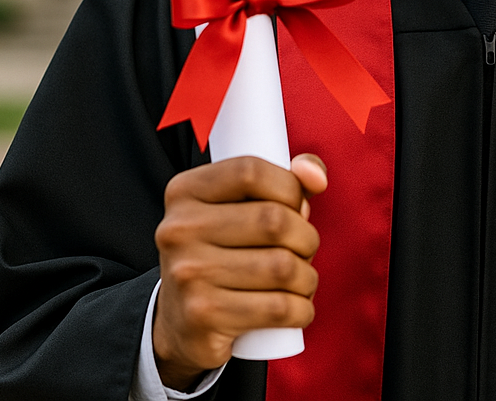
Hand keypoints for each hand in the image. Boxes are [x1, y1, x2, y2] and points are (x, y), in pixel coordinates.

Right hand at [152, 153, 327, 390]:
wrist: (182, 324)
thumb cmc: (226, 253)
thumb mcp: (242, 207)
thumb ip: (286, 181)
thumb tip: (317, 177)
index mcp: (185, 192)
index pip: (250, 171)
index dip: (289, 187)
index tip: (297, 207)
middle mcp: (178, 229)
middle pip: (273, 219)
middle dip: (306, 238)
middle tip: (304, 251)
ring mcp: (187, 274)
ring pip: (282, 267)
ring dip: (307, 278)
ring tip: (300, 281)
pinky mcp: (203, 318)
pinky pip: (279, 308)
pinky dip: (301, 309)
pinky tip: (296, 309)